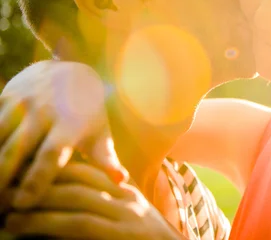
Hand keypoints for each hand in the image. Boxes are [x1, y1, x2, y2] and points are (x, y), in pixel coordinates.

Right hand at [0, 61, 126, 208]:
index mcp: (71, 122)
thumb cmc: (88, 112)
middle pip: (18, 150)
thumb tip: (121, 182)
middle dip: (4, 180)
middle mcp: (45, 111)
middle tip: (0, 206)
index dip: (37, 179)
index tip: (24, 204)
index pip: (51, 154)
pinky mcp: (6, 96)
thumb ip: (106, 158)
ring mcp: (23, 103)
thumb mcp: (100, 132)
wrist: (71, 69)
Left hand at [2, 162, 181, 239]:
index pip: (88, 169)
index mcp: (127, 192)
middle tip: (9, 186)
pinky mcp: (122, 234)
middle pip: (79, 178)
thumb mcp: (128, 222)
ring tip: (7, 210)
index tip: (26, 170)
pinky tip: (23, 229)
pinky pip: (79, 224)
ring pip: (74, 199)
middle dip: (42, 180)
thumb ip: (105, 211)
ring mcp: (126, 215)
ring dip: (37, 203)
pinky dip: (47, 225)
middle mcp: (127, 197)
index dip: (56, 168)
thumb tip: (66, 208)